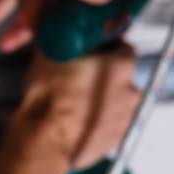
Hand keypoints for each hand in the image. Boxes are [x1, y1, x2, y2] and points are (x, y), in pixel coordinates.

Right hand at [7, 46, 140, 171]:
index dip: (108, 49)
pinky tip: (79, 120)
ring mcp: (125, 119)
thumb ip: (62, 38)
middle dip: (104, 77)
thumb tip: (58, 32)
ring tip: (77, 103)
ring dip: (102, 100)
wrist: (43, 141)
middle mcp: (130, 92)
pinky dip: (98, 121)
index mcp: (121, 66)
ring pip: (117, 102)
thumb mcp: (49, 52)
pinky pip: (110, 124)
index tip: (95, 53)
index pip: (124, 49)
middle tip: (80, 78)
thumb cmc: (48, 100)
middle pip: (122, 78)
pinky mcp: (115, 141)